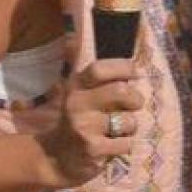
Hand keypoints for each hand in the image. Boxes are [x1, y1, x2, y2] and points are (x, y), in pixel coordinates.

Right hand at [37, 58, 142, 187]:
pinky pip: (127, 143)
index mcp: (75, 86)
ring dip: (131, 126)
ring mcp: (85, 128)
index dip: (122, 67)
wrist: (56, 158)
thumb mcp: (76, 91)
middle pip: (120, 91)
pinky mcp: (93, 150)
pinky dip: (126, 144)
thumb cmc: (76, 118)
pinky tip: (114, 145)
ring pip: (128, 121)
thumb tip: (78, 33)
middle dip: (136, 98)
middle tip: (135, 104)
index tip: (135, 72)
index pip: (99, 69)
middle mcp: (77, 104)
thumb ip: (83, 66)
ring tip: (120, 129)